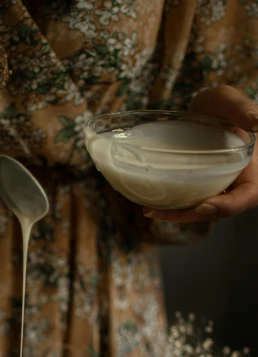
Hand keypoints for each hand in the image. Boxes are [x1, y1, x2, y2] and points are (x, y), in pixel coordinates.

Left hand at [143, 86, 257, 222]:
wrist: (203, 112)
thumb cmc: (219, 104)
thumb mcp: (228, 100)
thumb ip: (241, 108)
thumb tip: (257, 121)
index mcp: (253, 169)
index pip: (247, 196)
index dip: (228, 206)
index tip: (202, 205)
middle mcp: (237, 184)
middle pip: (219, 210)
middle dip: (191, 215)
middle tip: (162, 212)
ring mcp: (218, 189)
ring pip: (201, 211)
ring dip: (177, 215)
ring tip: (151, 211)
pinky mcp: (201, 189)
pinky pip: (190, 203)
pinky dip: (173, 207)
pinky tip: (150, 206)